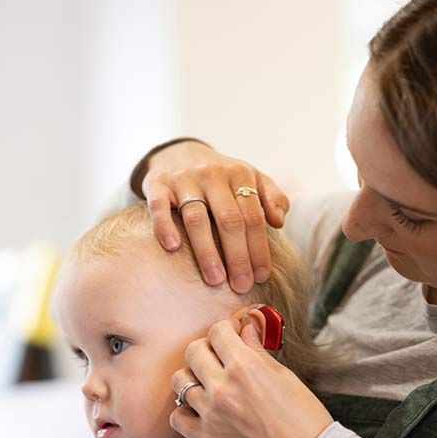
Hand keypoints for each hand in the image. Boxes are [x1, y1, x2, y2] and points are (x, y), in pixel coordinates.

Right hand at [142, 140, 289, 293]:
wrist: (178, 152)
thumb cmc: (221, 176)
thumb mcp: (250, 177)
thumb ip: (272, 196)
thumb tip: (279, 222)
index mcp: (238, 174)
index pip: (252, 216)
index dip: (259, 248)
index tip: (261, 276)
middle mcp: (212, 175)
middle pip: (228, 220)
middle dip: (237, 256)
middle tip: (241, 286)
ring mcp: (183, 179)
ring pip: (196, 218)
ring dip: (207, 252)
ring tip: (215, 280)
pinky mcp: (157, 184)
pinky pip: (159, 207)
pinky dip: (165, 227)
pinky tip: (173, 248)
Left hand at [170, 310, 333, 437]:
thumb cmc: (304, 416)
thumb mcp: (284, 375)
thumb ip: (257, 351)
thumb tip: (245, 329)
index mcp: (245, 366)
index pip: (217, 332)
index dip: (225, 329)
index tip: (231, 335)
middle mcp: (223, 387)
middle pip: (193, 351)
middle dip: (206, 348)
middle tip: (219, 356)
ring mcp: (212, 414)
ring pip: (180, 381)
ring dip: (192, 376)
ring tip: (207, 382)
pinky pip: (177, 418)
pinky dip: (184, 411)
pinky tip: (198, 409)